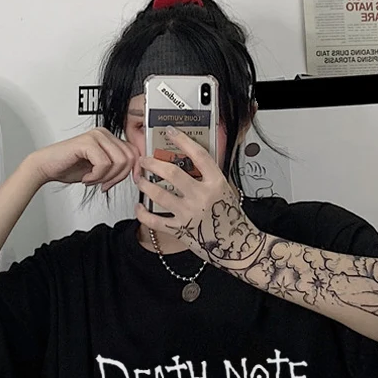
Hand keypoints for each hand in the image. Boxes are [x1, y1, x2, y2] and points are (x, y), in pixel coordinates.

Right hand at [28, 128, 140, 190]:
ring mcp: (96, 136)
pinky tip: (85, 177)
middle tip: (103, 184)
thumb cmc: (70, 167)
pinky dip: (96, 177)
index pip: (134, 152)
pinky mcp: (87, 142)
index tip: (123, 182)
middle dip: (117, 177)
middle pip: (129, 158)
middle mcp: (104, 134)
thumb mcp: (102, 170)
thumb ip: (118, 167)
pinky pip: (104, 164)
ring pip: (119, 162)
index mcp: (109, 138)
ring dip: (106, 177)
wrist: (48, 167)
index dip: (132, 171)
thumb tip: (136, 172)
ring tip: (92, 179)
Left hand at [136, 128, 264, 269]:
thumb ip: (209, 177)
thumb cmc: (232, 219)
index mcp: (216, 183)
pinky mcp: (181, 230)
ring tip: (139, 179)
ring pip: (159, 194)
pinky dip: (143, 213)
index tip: (171, 132)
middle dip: (153, 163)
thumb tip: (190, 162)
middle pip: (171, 173)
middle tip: (145, 160)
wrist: (238, 245)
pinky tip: (139, 206)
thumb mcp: (226, 191)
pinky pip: (155, 221)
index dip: (183, 140)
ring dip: (145, 184)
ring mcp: (190, 214)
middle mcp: (201, 196)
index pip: (198, 155)